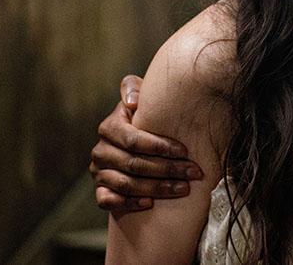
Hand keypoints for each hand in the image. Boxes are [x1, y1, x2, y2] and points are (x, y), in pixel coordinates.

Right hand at [89, 75, 201, 211]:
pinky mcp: (100, 191)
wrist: (137, 144)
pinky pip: (108, 201)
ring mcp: (99, 172)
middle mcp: (100, 150)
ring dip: (157, 188)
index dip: (160, 146)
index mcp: (109, 127)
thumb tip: (132, 102)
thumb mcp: (141, 98)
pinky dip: (129, 203)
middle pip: (134, 163)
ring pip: (126, 184)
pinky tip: (150, 204)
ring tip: (183, 189)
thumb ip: (134, 88)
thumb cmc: (147, 117)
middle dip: (167, 169)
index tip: (186, 151)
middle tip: (193, 173)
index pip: (134, 139)